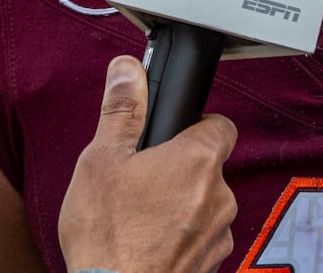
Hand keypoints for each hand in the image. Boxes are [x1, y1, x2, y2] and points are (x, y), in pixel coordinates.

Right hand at [57, 56, 237, 272]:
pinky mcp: (212, 265)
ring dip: (179, 202)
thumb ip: (121, 110)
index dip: (195, 122)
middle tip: (138, 175)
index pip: (220, 124)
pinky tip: (145, 239)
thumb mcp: (101, 160)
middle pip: (208, 166)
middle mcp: (220, 197)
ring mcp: (219, 235)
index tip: (169, 131)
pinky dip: (179, 234)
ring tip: (137, 213)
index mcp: (197, 161)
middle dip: (177, 167)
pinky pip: (200, 235)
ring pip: (204, 203)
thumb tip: (128, 70)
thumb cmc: (107, 234)